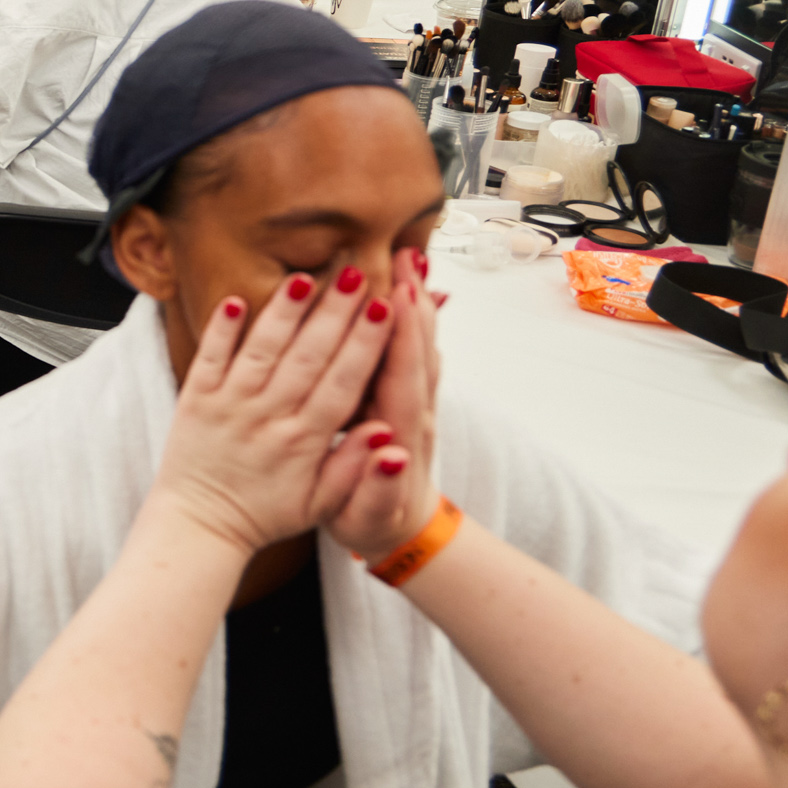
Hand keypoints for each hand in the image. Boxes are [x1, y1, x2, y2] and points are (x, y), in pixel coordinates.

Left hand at [149, 264, 397, 558]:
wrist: (199, 526)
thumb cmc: (266, 513)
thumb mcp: (320, 504)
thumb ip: (354, 467)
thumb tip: (389, 433)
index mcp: (304, 440)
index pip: (343, 383)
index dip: (366, 344)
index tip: (385, 308)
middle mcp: (267, 417)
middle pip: (308, 356)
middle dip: (335, 312)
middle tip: (357, 272)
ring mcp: (229, 405)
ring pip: (262, 350)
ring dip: (284, 312)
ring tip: (306, 277)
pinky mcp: (195, 400)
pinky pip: (209, 358)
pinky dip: (221, 330)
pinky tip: (236, 300)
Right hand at [326, 251, 447, 559]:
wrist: (406, 533)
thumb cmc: (373, 523)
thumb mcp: (365, 518)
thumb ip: (374, 489)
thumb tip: (387, 456)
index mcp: (399, 434)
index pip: (402, 375)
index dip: (402, 334)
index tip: (395, 293)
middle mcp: (415, 411)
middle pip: (419, 348)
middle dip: (414, 300)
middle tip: (406, 255)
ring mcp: (419, 402)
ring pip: (422, 344)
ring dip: (419, 300)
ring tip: (410, 260)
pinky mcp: (412, 398)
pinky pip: (416, 350)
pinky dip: (416, 317)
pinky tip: (408, 289)